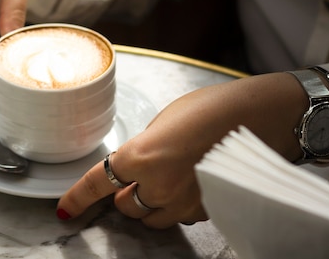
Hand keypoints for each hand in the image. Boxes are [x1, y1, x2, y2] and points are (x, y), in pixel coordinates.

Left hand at [56, 73, 305, 227]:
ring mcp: (185, 203)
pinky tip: (191, 183)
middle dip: (125, 193)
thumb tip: (136, 164)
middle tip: (139, 176)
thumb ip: (145, 148)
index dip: (78, 198)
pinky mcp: (207, 210)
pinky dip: (177, 206)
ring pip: (152, 219)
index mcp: (143, 156)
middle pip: (125, 206)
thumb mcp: (166, 120)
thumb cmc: (215, 108)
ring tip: (168, 179)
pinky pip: (181, 217)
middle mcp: (160, 185)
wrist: (261, 116)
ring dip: (150, 204)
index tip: (66, 209)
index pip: (98, 184)